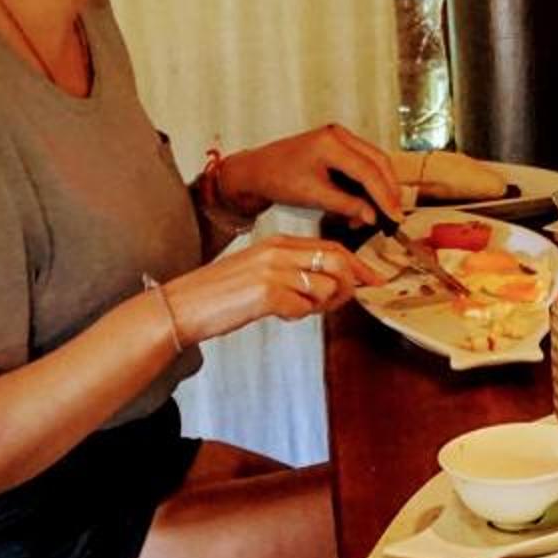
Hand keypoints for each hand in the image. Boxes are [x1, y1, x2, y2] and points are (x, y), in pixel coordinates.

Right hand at [166, 236, 371, 340]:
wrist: (184, 306)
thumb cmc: (221, 294)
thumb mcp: (260, 271)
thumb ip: (293, 271)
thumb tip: (330, 285)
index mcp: (278, 242)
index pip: (333, 246)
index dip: (358, 266)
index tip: (372, 281)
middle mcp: (279, 251)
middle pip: (339, 261)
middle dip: (349, 286)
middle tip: (336, 303)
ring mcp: (273, 271)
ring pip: (327, 286)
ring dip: (322, 305)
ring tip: (298, 310)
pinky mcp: (266, 293)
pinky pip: (305, 307)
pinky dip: (298, 316)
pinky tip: (279, 314)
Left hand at [218, 127, 407, 228]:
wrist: (253, 172)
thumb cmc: (276, 179)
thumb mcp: (313, 196)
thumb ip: (346, 205)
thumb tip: (373, 217)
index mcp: (332, 142)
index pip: (369, 171)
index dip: (385, 196)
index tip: (394, 216)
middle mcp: (339, 135)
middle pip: (378, 162)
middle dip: (388, 190)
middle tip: (393, 216)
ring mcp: (338, 139)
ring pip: (372, 164)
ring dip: (376, 190)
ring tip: (370, 217)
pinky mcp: (336, 148)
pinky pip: (361, 166)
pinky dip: (364, 187)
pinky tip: (359, 207)